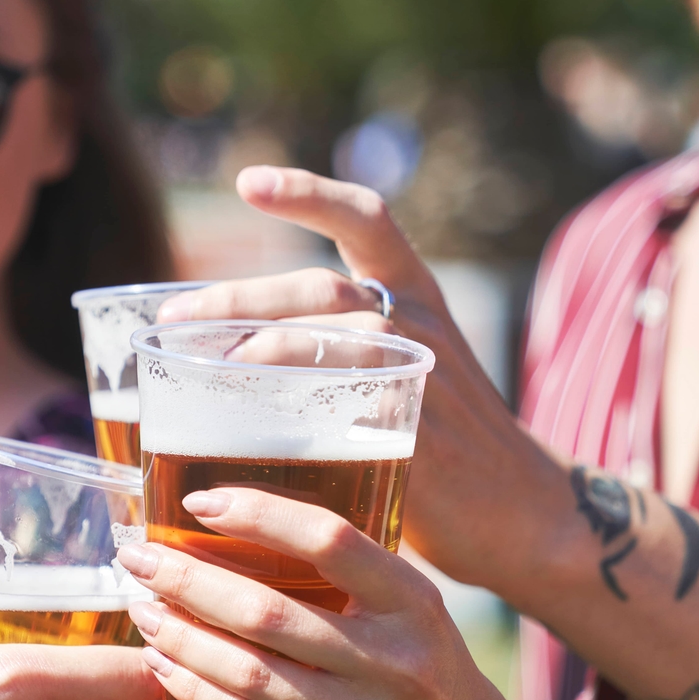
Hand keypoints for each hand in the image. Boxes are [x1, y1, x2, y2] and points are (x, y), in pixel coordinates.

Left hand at [116, 488, 561, 699]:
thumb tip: (256, 531)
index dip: (258, 515)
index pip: (330, 540)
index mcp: (415, 604)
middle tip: (138, 559)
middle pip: (267, 610)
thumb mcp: (420, 624)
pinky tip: (165, 670)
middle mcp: (395, 660)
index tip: (199, 502)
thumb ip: (359, 585)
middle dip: (187, 580)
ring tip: (142, 611)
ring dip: (181, 638)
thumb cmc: (440, 693)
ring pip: (248, 671)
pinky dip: (197, 693)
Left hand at [153, 166, 569, 600]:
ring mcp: (421, 375)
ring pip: (323, 338)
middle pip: (318, 288)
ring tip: (195, 364)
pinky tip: (240, 424)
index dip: (309, 194)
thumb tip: (225, 365)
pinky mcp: (416, 434)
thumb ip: (337, 358)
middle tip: (174, 319)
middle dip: (236, 298)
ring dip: (251, 345)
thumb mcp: (406, 376)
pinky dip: (285, 408)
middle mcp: (420, 324)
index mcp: (419, 298)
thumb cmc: (449, 452)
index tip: (247, 182)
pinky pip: (340, 407)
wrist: (524, 517)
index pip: (367, 220)